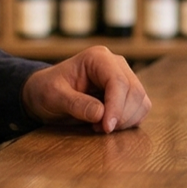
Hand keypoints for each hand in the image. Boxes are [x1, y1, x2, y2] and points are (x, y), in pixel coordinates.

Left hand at [20, 46, 150, 131]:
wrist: (44, 92)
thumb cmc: (46, 90)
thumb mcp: (53, 96)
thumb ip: (76, 103)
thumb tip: (101, 114)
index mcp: (97, 58)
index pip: (118, 81)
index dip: (116, 106)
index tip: (106, 127)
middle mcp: (116, 64)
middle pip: (134, 91)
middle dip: (121, 116)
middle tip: (100, 129)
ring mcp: (124, 77)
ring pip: (141, 101)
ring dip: (126, 120)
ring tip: (100, 126)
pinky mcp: (128, 92)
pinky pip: (140, 108)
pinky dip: (129, 121)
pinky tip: (107, 124)